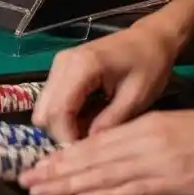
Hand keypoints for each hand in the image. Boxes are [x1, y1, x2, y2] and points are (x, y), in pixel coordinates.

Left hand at [19, 110, 193, 194]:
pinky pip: (133, 192)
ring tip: (41, 190)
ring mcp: (158, 164)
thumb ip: (136, 137)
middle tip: (26, 179)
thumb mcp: (168, 127)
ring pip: (103, 174)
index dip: (63, 155)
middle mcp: (143, 143)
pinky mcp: (174, 185)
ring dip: (68, 184)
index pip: (93, 142)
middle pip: (90, 158)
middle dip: (55, 170)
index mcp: (141, 126)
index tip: (37, 164)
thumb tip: (105, 149)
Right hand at [31, 20, 181, 142]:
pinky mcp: (60, 69)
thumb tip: (89, 146)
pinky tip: (86, 120)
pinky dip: (64, 115)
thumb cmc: (149, 65)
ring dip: (62, 125)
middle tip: (89, 146)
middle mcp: (61, 64)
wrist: (149, 38)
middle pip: (44, 111)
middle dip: (62, 133)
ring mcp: (57, 65)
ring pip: (44, 107)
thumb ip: (111, 121)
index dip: (67, 138)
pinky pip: (51, 100)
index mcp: (81, 67)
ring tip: (89, 133)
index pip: (58, 111)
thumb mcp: (137, 97)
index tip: (86, 155)